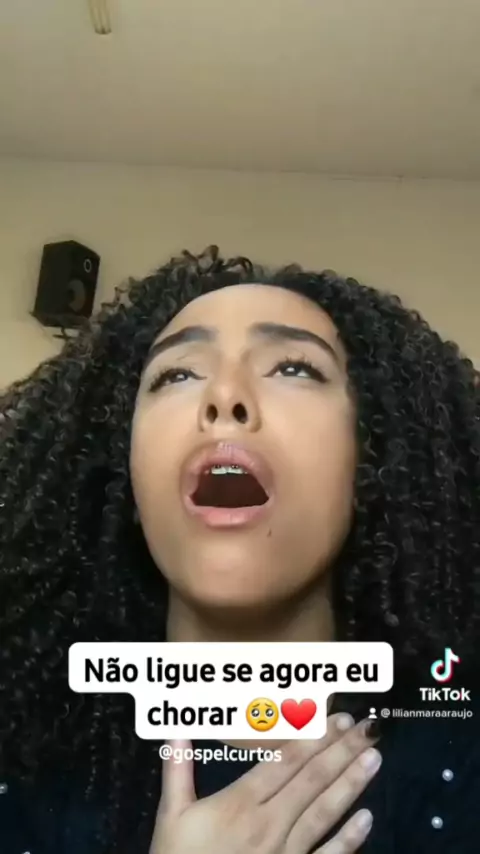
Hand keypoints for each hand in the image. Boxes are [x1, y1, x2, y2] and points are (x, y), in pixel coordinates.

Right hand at [150, 713, 380, 853]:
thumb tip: (177, 731)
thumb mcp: (172, 817)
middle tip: (366, 728)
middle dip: (340, 751)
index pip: (284, 762)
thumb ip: (177, 771)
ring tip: (374, 758)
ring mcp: (286, 853)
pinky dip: (349, 840)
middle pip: (310, 780)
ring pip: (323, 813)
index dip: (312, 737)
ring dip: (351, 784)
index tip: (336, 716)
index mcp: (240, 804)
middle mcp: (269, 824)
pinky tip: (367, 818)